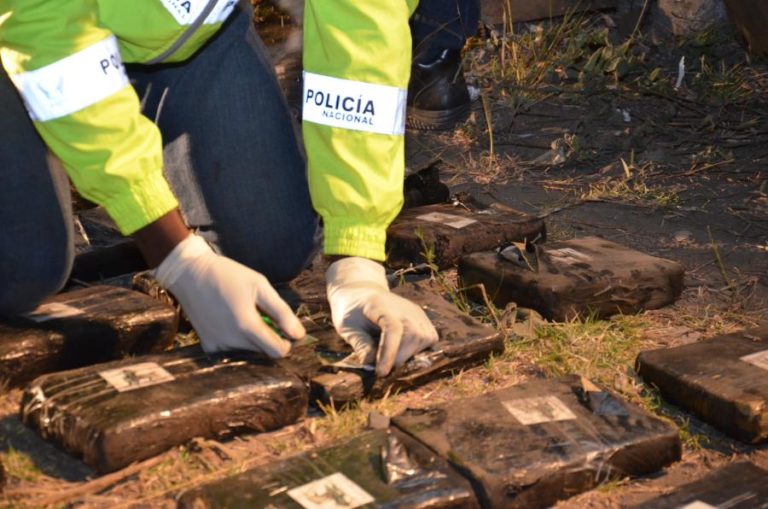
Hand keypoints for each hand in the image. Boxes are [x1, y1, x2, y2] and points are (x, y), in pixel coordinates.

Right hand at [153, 234, 304, 356]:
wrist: (189, 273)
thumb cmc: (228, 275)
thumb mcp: (260, 286)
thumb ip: (281, 312)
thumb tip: (299, 334)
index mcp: (247, 326)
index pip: (278, 351)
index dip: (286, 341)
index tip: (284, 328)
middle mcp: (231, 341)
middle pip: (263, 352)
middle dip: (269, 338)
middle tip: (262, 315)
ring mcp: (217, 346)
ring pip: (248, 352)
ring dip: (252, 339)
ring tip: (242, 314)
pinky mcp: (207, 346)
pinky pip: (232, 350)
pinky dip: (237, 340)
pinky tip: (230, 321)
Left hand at [326, 257, 438, 376]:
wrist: (362, 295)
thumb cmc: (352, 313)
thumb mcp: (347, 328)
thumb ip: (360, 344)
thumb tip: (370, 364)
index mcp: (380, 305)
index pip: (392, 328)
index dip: (389, 353)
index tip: (381, 373)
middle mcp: (404, 306)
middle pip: (413, 335)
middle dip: (400, 357)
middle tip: (382, 368)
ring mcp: (416, 312)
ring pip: (424, 338)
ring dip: (409, 355)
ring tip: (391, 359)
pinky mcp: (423, 319)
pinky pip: (430, 338)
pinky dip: (419, 350)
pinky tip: (403, 353)